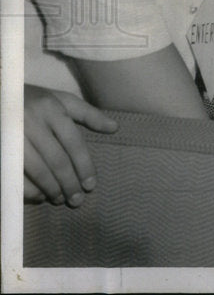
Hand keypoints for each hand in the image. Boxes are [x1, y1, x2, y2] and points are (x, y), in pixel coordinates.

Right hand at [24, 85, 117, 205]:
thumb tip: (115, 128)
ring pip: (37, 169)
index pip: (73, 142)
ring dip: (51, 188)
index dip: (84, 165)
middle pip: (57, 159)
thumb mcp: (61, 100)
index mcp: (51, 109)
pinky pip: (16, 175)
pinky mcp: (1, 150)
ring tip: (61, 199)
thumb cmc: (34, 100)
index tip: (91, 185)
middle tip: (77, 200)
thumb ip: (88, 114)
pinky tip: (39, 196)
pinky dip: (29, 189)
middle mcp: (32, 122)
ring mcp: (13, 137)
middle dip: (69, 182)